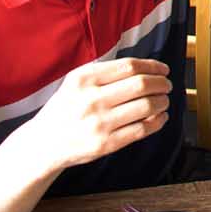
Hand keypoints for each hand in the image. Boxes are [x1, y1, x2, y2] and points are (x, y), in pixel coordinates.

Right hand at [22, 58, 171, 175]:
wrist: (43, 143)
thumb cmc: (66, 108)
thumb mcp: (76, 82)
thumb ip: (106, 73)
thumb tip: (148, 68)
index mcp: (83, 79)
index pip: (130, 66)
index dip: (153, 66)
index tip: (164, 69)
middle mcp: (90, 99)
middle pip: (142, 85)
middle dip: (162, 83)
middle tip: (167, 85)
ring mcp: (98, 123)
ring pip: (146, 107)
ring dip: (163, 102)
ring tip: (164, 101)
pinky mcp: (105, 144)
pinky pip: (142, 129)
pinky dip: (158, 121)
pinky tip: (160, 117)